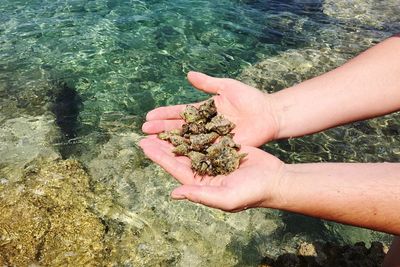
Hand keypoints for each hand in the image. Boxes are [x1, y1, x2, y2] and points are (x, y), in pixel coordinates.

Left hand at [139, 136, 283, 211]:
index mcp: (201, 184)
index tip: (144, 146)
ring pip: (190, 146)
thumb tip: (174, 193)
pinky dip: (194, 131)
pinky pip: (205, 139)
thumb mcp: (225, 197)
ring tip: (160, 127)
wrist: (275, 180)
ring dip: (175, 137)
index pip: (175, 169)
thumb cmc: (251, 192)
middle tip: (144, 134)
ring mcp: (214, 160)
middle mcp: (204, 172)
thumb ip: (200, 195)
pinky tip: (184, 123)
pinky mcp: (224, 149)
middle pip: (179, 156)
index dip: (159, 158)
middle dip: (162, 145)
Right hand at [142, 71, 278, 146]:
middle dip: (161, 130)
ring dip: (169, 143)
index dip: (164, 115)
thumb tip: (188, 75)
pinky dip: (188, 154)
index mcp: (204, 110)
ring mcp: (211, 139)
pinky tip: (174, 156)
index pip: (179, 113)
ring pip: (186, 141)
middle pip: (179, 128)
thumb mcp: (227, 87)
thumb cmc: (250, 99)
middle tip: (143, 132)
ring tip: (152, 145)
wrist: (269, 114)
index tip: (149, 116)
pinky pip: (202, 152)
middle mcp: (204, 126)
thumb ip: (207, 83)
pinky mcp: (220, 149)